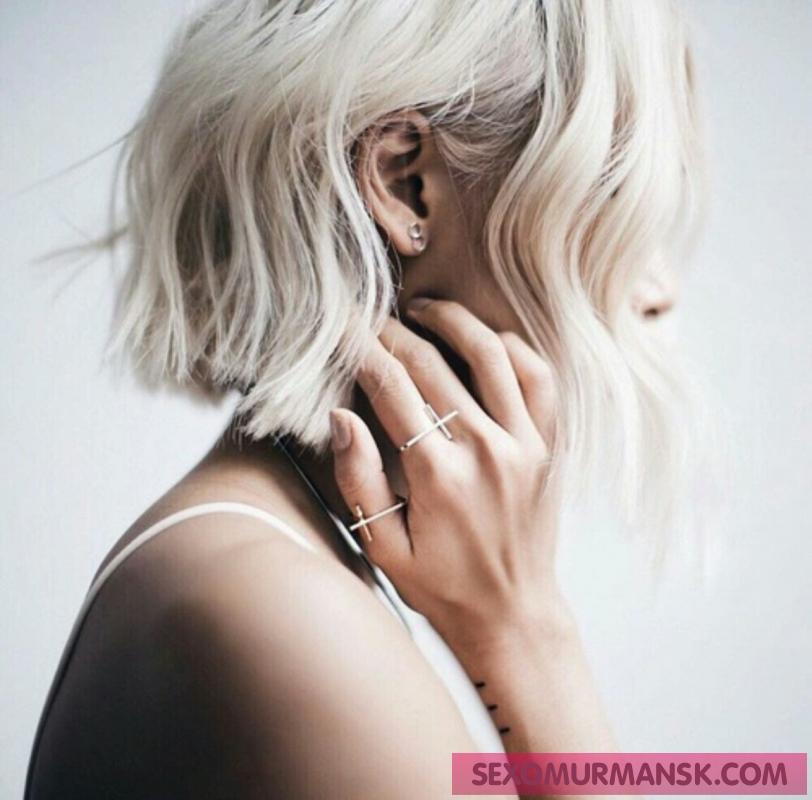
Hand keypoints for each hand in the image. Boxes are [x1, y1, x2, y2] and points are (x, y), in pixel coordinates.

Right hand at [329, 299, 571, 654]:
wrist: (513, 613)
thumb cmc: (441, 585)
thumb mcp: (382, 547)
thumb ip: (358, 480)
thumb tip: (339, 417)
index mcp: (439, 477)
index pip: (391, 388)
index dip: (361, 350)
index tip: (342, 328)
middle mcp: (487, 451)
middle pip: (433, 364)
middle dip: (395, 331)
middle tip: (374, 316)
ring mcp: (527, 444)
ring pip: (491, 354)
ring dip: (454, 321)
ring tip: (425, 309)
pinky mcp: (550, 446)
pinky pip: (539, 377)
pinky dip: (513, 348)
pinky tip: (486, 340)